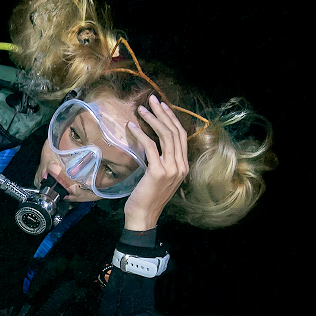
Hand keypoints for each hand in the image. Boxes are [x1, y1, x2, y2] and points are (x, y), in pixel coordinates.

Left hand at [123, 94, 189, 230]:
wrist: (144, 216)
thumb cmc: (147, 197)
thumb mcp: (159, 176)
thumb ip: (161, 161)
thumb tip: (152, 144)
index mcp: (183, 165)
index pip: (181, 136)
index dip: (172, 119)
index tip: (162, 106)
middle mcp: (181, 165)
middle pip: (175, 132)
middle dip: (163, 113)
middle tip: (152, 99)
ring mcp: (172, 169)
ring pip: (165, 136)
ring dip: (152, 120)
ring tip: (141, 108)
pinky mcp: (158, 172)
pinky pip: (151, 147)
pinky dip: (142, 134)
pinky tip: (132, 126)